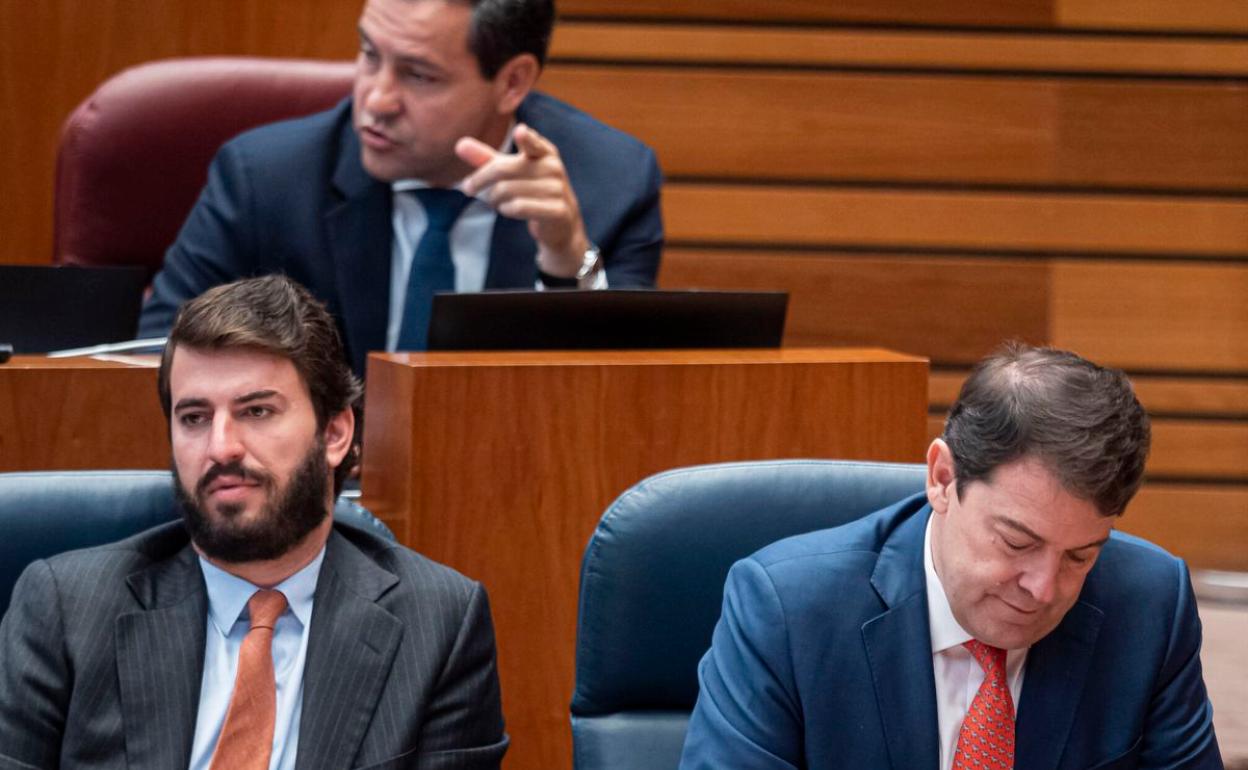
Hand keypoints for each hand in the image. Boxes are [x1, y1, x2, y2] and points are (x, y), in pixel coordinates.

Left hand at [456, 124, 589, 276]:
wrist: (562, 222)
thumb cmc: (532, 190)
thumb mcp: (510, 171)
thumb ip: (486, 157)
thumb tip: (459, 144)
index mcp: (544, 152)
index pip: (533, 143)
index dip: (527, 138)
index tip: (520, 132)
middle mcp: (553, 167)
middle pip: (503, 169)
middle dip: (480, 180)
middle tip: (469, 188)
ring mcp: (557, 189)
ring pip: (507, 191)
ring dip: (493, 199)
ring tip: (495, 201)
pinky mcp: (557, 210)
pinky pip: (519, 208)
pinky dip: (506, 210)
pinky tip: (507, 210)